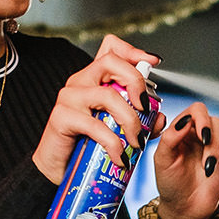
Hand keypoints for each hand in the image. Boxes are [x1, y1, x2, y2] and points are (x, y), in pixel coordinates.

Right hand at [33, 33, 160, 184]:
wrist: (58, 169)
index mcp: (94, 79)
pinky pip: (95, 126)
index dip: (132, 50)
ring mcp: (69, 97)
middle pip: (110, 62)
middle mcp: (81, 82)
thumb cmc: (85, 147)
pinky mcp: (62, 117)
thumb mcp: (119, 131)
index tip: (152, 61)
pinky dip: (113, 143)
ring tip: (136, 142)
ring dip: (129, 121)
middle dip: (136, 81)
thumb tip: (160, 118)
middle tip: (146, 107)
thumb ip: (142, 122)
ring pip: (107, 96)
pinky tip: (119, 156)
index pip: (110, 48)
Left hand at [153, 101, 218, 218]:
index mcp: (183, 129)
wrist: (185, 207)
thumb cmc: (170, 183)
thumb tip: (186, 121)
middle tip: (207, 167)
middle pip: (217, 122)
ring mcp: (218, 143)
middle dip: (214, 146)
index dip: (203, 120)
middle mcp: (202, 132)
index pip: (198, 110)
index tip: (203, 138)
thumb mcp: (162, 161)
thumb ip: (170, 138)